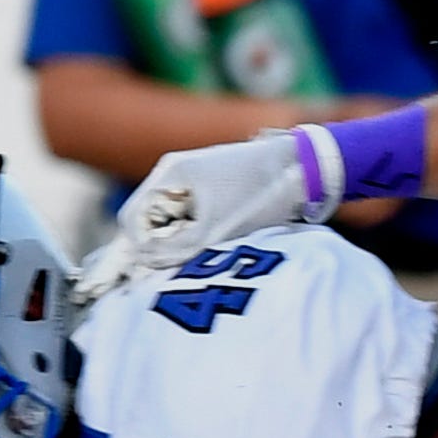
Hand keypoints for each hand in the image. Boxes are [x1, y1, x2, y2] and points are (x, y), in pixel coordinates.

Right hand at [76, 135, 327, 305]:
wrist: (305, 167)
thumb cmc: (260, 194)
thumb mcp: (214, 229)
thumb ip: (174, 249)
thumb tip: (142, 261)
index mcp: (170, 174)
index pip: (133, 219)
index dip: (141, 249)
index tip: (160, 269)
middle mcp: (177, 173)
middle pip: (151, 222)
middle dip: (163, 246)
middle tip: (189, 264)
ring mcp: (195, 180)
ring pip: (173, 223)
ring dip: (184, 243)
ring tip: (210, 252)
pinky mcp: (214, 189)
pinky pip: (193, 219)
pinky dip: (200, 235)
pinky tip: (221, 243)